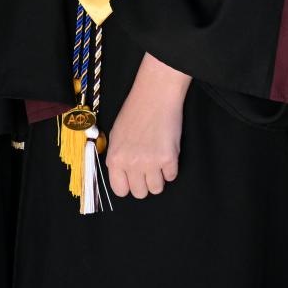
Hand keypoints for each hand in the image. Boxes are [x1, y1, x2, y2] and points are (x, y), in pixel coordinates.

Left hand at [105, 53, 189, 200]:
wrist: (155, 94)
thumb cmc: (135, 110)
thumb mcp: (116, 135)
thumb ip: (117, 157)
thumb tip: (122, 174)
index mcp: (115, 158)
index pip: (120, 190)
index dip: (128, 184)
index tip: (133, 178)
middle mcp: (131, 163)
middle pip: (140, 193)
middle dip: (145, 182)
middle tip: (148, 167)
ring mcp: (150, 162)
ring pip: (157, 188)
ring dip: (159, 177)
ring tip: (158, 160)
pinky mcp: (169, 158)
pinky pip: (172, 176)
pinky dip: (171, 168)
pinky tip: (167, 152)